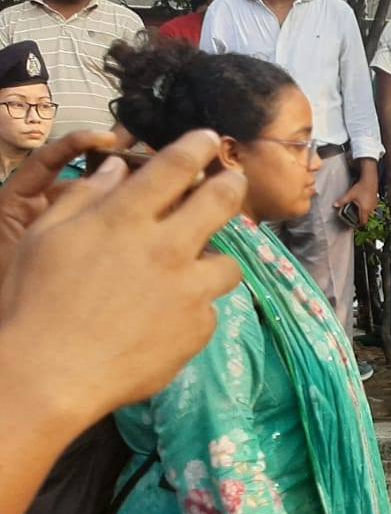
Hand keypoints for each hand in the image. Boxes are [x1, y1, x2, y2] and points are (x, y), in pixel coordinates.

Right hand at [0, 130, 244, 425]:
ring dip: (214, 260)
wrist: (51, 374)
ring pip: (229, 262)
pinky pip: (209, 308)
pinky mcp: (200, 327)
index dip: (198, 146)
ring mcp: (189, 289)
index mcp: (124, 218)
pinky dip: (193, 309)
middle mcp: (166, 248)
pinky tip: (166, 320)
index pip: (175, 166)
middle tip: (233, 181)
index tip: (209, 139)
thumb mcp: (44, 238)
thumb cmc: (35, 302)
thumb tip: (115, 169)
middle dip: (233, 184)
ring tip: (194, 269)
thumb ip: (84, 198)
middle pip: (222, 202)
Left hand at [334, 176, 377, 226]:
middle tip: (353, 215)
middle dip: (360, 218)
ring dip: (364, 212)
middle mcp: (370, 209)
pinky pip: (371, 208)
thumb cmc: (361, 188)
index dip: (359, 224)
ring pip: (369, 213)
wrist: (370, 180)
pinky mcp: (376, 201)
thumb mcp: (350, 195)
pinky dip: (367, 207)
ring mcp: (374, 205)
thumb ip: (342, 201)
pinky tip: (362, 203)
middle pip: (365, 217)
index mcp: (365, 210)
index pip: (363, 222)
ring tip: (357, 209)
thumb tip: (334, 205)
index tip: (354, 225)